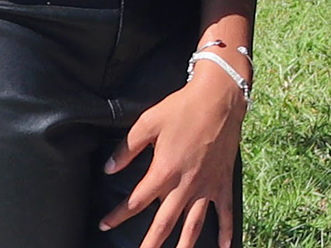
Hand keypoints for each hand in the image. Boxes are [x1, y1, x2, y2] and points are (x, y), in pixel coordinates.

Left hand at [101, 66, 246, 246]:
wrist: (220, 98)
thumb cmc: (182, 108)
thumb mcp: (148, 123)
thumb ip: (126, 148)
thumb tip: (108, 169)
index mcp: (165, 170)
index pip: (136, 201)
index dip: (118, 215)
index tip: (104, 225)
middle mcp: (185, 185)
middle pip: (164, 223)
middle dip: (151, 243)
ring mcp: (206, 186)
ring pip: (193, 225)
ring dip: (184, 245)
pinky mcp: (222, 182)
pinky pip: (225, 212)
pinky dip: (226, 230)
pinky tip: (225, 247)